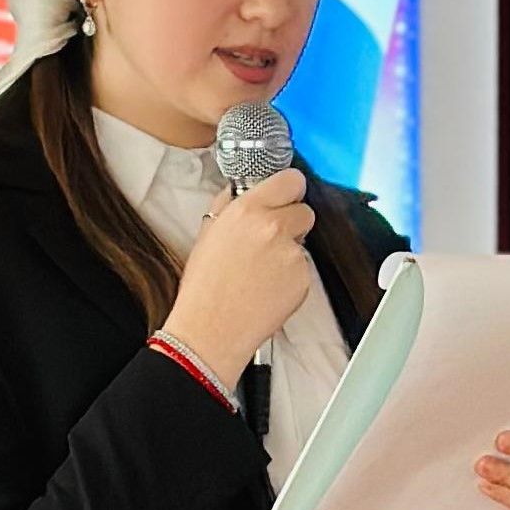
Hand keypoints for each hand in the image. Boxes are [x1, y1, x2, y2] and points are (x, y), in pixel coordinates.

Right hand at [164, 170, 315, 387]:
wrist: (211, 329)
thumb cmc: (204, 287)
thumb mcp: (207, 234)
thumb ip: (229, 206)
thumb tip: (243, 191)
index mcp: (247, 210)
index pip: (291, 180)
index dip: (287, 190)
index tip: (284, 197)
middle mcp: (273, 227)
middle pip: (305, 210)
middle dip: (292, 221)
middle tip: (270, 239)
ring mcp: (292, 254)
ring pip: (304, 241)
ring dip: (289, 250)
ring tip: (261, 271)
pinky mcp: (304, 278)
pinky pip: (304, 268)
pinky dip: (291, 276)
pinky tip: (268, 287)